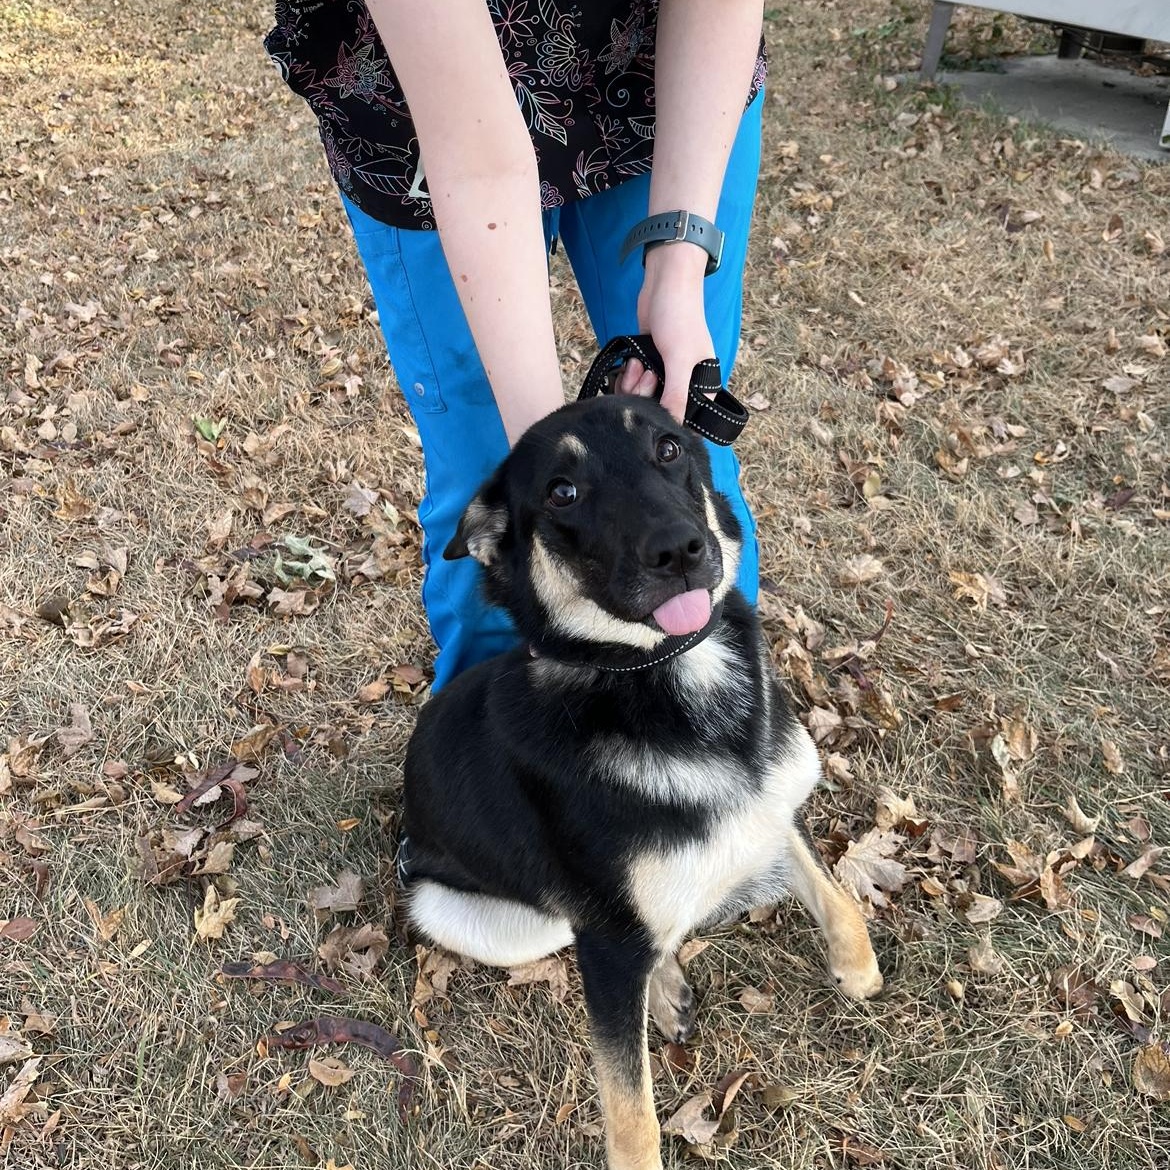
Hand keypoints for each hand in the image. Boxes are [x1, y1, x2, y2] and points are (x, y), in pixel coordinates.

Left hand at [617, 241, 714, 422]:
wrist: (664, 284)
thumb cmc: (680, 317)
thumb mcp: (679, 360)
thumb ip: (676, 395)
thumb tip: (675, 426)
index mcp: (702, 386)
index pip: (687, 420)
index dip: (670, 419)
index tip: (659, 405)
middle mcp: (684, 383)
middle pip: (659, 411)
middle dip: (646, 396)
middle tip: (649, 374)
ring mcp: (664, 375)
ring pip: (642, 399)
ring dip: (633, 385)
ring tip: (639, 364)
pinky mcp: (647, 366)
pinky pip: (632, 386)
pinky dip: (628, 376)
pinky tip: (632, 361)